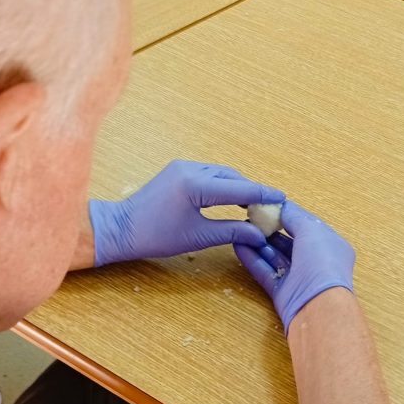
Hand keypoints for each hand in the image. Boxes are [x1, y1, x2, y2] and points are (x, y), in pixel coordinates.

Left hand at [89, 160, 284, 266]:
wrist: (121, 228)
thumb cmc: (154, 235)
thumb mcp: (198, 237)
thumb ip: (232, 232)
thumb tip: (259, 234)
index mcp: (195, 185)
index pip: (239, 189)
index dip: (263, 195)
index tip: (282, 199)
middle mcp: (191, 169)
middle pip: (234, 177)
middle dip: (253, 192)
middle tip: (272, 207)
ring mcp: (183, 166)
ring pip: (223, 174)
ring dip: (240, 188)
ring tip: (256, 206)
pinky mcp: (179, 170)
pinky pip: (210, 174)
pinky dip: (225, 185)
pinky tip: (234, 199)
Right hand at [234, 200, 354, 332]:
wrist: (318, 307)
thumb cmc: (322, 263)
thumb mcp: (311, 230)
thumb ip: (294, 216)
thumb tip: (282, 206)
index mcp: (330, 244)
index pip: (306, 225)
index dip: (287, 215)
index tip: (267, 206)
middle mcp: (315, 261)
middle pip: (289, 241)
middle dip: (270, 229)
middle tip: (250, 217)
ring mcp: (299, 278)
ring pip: (275, 256)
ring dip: (258, 243)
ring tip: (240, 229)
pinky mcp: (282, 292)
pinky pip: (265, 272)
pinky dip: (252, 259)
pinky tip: (238, 246)